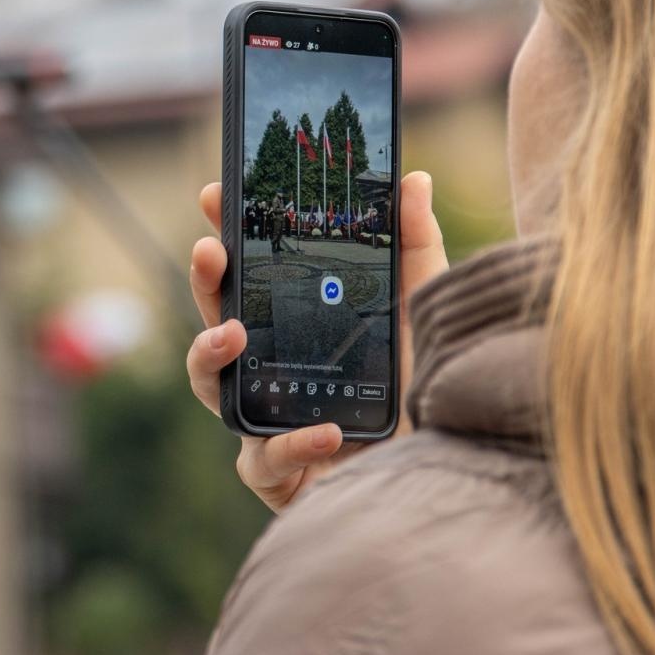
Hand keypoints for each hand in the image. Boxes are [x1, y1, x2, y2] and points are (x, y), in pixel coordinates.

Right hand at [186, 172, 447, 511]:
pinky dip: (292, 444)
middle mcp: (271, 369)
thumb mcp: (423, 308)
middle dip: (204, 283)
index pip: (246, 274)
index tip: (216, 194)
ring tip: (234, 334)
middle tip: (210, 250)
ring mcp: (268, 421)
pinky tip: (327, 430)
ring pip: (211, 389)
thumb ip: (416, 245)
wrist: (450, 464)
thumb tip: (413, 178)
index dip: (226, 233)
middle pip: (214, 320)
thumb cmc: (427, 387)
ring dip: (208, 355)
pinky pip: (264, 461)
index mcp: (293, 326)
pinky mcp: (281, 476)